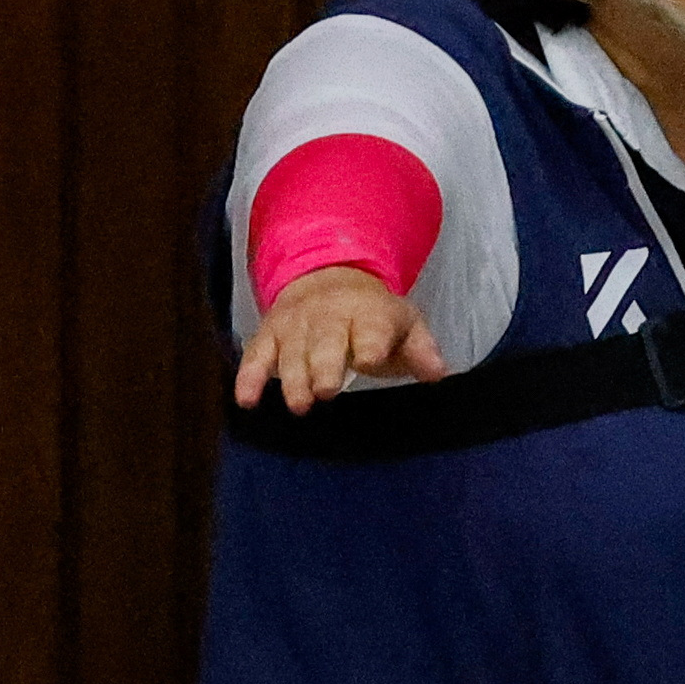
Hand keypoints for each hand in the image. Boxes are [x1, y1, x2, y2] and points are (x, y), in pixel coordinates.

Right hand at [234, 265, 448, 414]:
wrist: (327, 278)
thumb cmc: (374, 316)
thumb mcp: (406, 324)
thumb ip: (422, 350)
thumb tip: (438, 373)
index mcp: (369, 312)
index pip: (371, 327)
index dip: (370, 342)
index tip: (370, 360)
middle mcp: (329, 316)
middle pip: (326, 341)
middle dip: (325, 365)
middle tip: (327, 391)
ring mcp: (296, 325)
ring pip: (292, 351)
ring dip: (293, 378)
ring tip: (299, 405)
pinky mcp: (269, 335)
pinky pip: (256, 356)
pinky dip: (249, 377)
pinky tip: (246, 400)